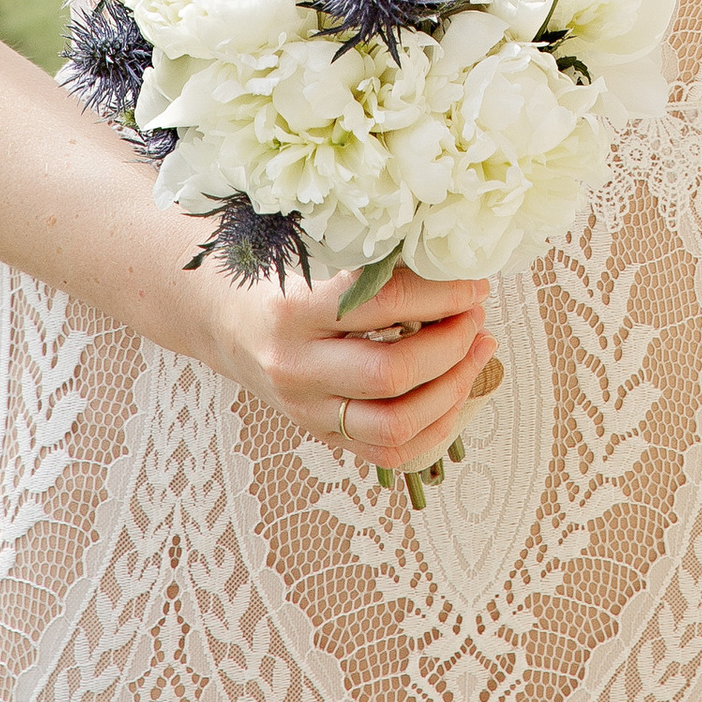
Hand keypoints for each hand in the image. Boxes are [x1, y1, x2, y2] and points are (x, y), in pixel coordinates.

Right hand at [187, 255, 497, 472]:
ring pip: (396, 424)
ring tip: (478, 348)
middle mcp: (296, 369)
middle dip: (452, 343)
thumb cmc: (277, 272)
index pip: (383, 304)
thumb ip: (370, 253)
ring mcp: (307, 411)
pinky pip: (391, 453)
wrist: (223, 317)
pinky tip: (458, 390)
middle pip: (392, 373)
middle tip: (476, 313)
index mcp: (293, 311)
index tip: (473, 281)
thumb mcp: (312, 250)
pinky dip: (437, 427)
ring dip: (454, 388)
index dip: (441, 294)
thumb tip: (451, 249)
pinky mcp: (321, 434)